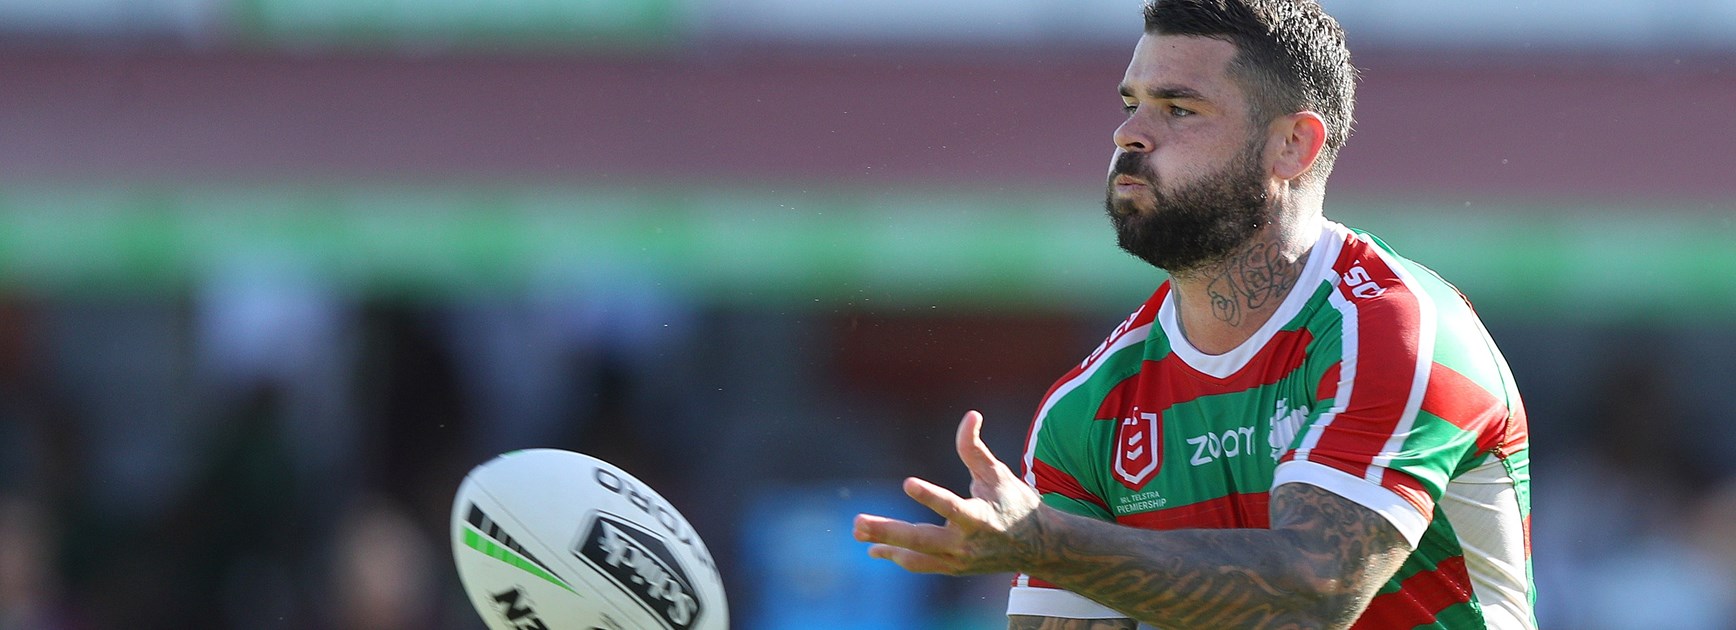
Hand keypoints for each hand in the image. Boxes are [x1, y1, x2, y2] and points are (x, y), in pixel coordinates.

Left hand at [852, 410, 1044, 574]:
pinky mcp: (953, 568)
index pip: (951, 507)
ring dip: (886, 543)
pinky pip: (920, 565)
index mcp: (981, 518)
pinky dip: (897, 556)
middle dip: (888, 531)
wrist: (1039, 547)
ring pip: (916, 556)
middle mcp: (967, 544)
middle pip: (921, 539)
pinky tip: (873, 548)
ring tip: (857, 531)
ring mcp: (958, 560)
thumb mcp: (999, 474)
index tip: (907, 482)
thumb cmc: (1016, 504)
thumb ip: (976, 449)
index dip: (930, 496)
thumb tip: (970, 414)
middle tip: (858, 521)